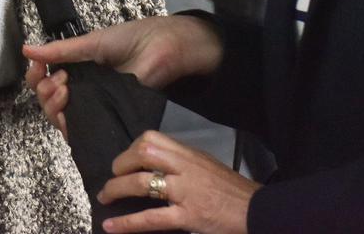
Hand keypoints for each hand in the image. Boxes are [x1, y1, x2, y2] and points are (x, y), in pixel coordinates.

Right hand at [23, 14, 222, 131]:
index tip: (37, 68)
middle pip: (47, 101)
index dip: (35, 76)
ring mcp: (94, 108)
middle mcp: (82, 91)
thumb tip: (25, 49)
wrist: (163, 50)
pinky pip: (79, 132)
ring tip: (63, 89)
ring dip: (52, 105)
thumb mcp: (91, 43)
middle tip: (57, 80)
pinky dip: (66, 125)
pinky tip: (68, 112)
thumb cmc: (131, 40)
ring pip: (58, 117)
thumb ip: (60, 51)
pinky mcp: (107, 122)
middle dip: (43, 92)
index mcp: (76, 71)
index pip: (44, 79)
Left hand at [95, 129, 256, 233]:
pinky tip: (111, 226)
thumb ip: (183, 162)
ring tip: (105, 198)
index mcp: (189, 154)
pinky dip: (127, 223)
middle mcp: (185, 168)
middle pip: (143, 153)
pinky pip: (151, 218)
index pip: (151, 138)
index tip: (126, 161)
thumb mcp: (207, 165)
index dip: (131, 148)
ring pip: (141, 183)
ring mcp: (185, 191)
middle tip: (112, 177)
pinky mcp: (187, 216)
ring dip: (116, 190)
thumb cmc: (233, 191)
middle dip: (120, 164)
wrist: (258, 211)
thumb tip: (157, 164)